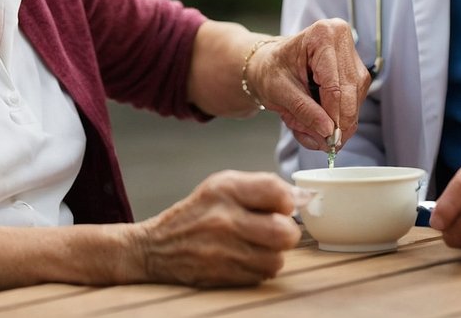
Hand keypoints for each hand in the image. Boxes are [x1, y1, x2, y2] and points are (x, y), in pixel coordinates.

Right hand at [132, 171, 302, 285]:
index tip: (283, 206)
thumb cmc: (198, 213)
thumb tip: (303, 198)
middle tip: (277, 230)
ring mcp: (222, 250)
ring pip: (276, 259)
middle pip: (284, 232)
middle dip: (287, 232)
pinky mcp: (222, 275)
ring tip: (258, 245)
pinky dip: (259, 268)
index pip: (278, 192)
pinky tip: (245, 258)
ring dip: (273, 254)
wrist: (157, 247)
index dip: (289, 202)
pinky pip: (261, 275)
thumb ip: (263, 187)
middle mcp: (224, 219)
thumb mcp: (223, 185)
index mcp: (226, 189)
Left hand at [248, 18, 370, 151]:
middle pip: (349, 93)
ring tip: (312, 130)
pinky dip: (338, 116)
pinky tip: (320, 122)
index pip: (335, 85)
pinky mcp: (355, 71)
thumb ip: (304, 111)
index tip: (329, 141)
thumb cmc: (272, 69)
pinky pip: (354, 101)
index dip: (333, 117)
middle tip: (326, 144)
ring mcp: (352, 55)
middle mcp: (342, 39)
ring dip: (337, 121)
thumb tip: (327, 133)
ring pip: (355, 100)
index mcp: (322, 35)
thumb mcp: (279, 91)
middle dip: (338, 123)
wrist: (271, 63)